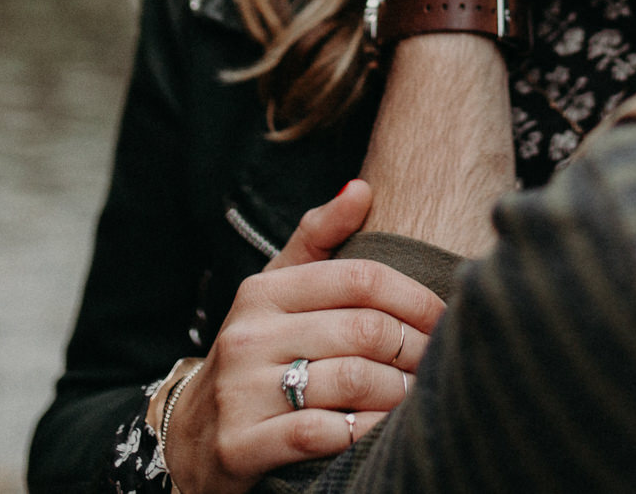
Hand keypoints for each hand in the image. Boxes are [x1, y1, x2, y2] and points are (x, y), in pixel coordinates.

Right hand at [164, 181, 444, 493]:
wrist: (192, 437)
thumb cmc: (255, 354)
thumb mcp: (276, 291)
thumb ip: (318, 239)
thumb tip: (361, 189)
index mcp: (263, 291)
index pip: (360, 278)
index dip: (415, 298)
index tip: (442, 318)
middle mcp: (248, 335)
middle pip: (365, 330)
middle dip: (415, 349)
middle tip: (437, 362)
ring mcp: (240, 391)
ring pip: (353, 380)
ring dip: (398, 393)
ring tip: (415, 397)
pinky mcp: (240, 445)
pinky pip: (324, 434)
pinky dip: (364, 433)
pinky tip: (381, 432)